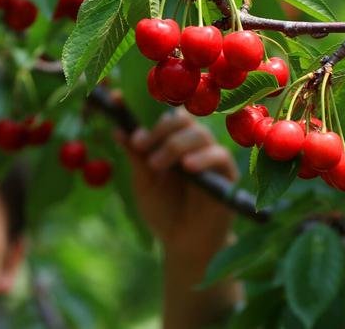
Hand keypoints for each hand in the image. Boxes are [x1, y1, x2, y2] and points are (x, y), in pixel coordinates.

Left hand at [119, 108, 238, 262]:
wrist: (183, 244)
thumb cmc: (163, 212)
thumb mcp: (144, 184)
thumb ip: (137, 158)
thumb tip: (119, 131)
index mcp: (170, 143)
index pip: (162, 116)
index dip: (141, 105)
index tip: (117, 100)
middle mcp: (192, 145)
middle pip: (182, 118)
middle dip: (159, 128)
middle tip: (141, 145)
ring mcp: (210, 157)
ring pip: (199, 134)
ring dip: (175, 145)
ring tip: (157, 165)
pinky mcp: (226, 173)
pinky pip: (219, 155)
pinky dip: (202, 157)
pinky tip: (187, 168)